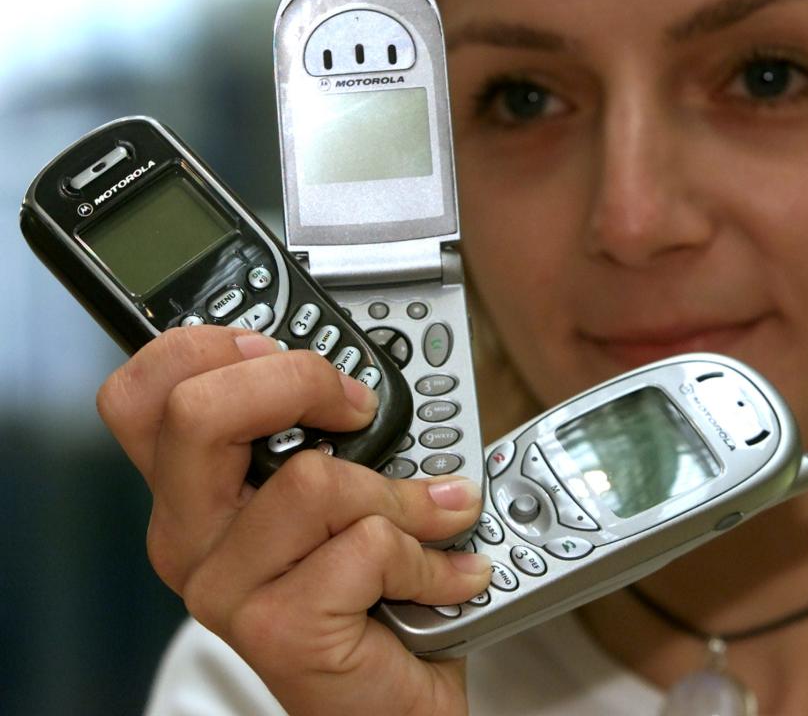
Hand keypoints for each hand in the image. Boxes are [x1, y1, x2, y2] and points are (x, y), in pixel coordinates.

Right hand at [97, 326, 488, 714]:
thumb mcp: (336, 491)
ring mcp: (224, 586)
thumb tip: (359, 371)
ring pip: (313, 480)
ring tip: (434, 518)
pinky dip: (428, 554)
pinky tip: (444, 574)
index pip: (144, 392)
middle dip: (298, 380)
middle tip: (358, 407)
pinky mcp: (276, 629)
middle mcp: (189, 536)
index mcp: (193, 491)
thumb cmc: (365, 588)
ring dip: (401, 494)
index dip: (207, 347)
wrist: (388, 700)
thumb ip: (324, 430)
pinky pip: (367, 546)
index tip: (282, 350)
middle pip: (196, 412)